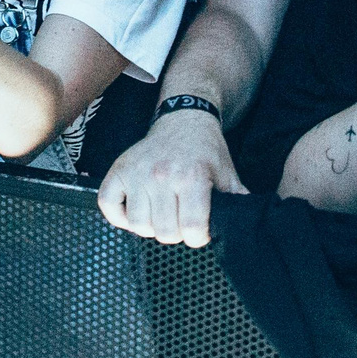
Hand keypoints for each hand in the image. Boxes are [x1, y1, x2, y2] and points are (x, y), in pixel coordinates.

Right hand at [99, 111, 245, 246]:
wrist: (183, 120)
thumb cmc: (205, 150)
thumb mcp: (227, 174)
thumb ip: (237, 202)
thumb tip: (247, 227)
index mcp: (192, 177)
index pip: (192, 230)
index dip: (199, 237)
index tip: (200, 230)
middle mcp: (162, 175)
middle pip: (165, 232)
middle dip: (177, 234)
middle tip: (181, 220)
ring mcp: (137, 173)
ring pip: (138, 225)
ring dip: (151, 227)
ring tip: (162, 215)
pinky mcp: (119, 170)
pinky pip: (108, 205)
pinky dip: (119, 216)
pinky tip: (135, 212)